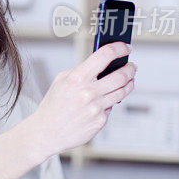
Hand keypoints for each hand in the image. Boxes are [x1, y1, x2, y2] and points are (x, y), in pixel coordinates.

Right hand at [26, 42, 135, 157]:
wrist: (47, 131)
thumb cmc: (54, 105)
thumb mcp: (61, 81)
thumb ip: (80, 70)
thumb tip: (102, 64)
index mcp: (77, 78)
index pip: (105, 55)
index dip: (119, 48)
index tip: (125, 47)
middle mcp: (88, 92)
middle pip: (121, 75)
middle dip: (130, 68)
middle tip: (131, 66)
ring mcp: (96, 108)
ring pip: (122, 91)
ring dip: (129, 83)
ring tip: (129, 80)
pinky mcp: (100, 121)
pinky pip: (111, 107)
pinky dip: (110, 102)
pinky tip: (105, 100)